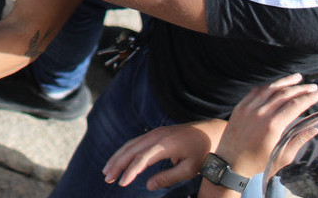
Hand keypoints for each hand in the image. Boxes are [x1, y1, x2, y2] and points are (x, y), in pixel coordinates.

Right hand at [103, 120, 220, 189]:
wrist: (210, 132)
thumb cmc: (202, 152)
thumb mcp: (189, 169)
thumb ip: (168, 178)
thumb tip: (149, 185)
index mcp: (165, 144)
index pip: (142, 158)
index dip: (130, 171)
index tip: (121, 183)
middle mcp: (157, 135)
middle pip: (131, 149)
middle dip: (117, 164)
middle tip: (107, 178)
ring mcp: (155, 132)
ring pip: (131, 144)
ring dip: (117, 157)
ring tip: (107, 171)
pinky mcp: (156, 133)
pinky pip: (136, 142)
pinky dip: (125, 151)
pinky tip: (119, 160)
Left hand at [216, 75, 317, 181]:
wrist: (230, 162)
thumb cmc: (258, 163)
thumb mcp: (283, 157)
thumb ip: (299, 141)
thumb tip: (314, 129)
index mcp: (273, 126)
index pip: (295, 105)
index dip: (308, 98)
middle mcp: (260, 113)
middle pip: (284, 94)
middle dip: (301, 88)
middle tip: (312, 86)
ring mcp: (249, 108)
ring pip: (270, 88)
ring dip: (285, 81)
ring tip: (298, 78)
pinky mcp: (240, 106)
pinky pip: (256, 91)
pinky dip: (269, 86)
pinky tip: (277, 84)